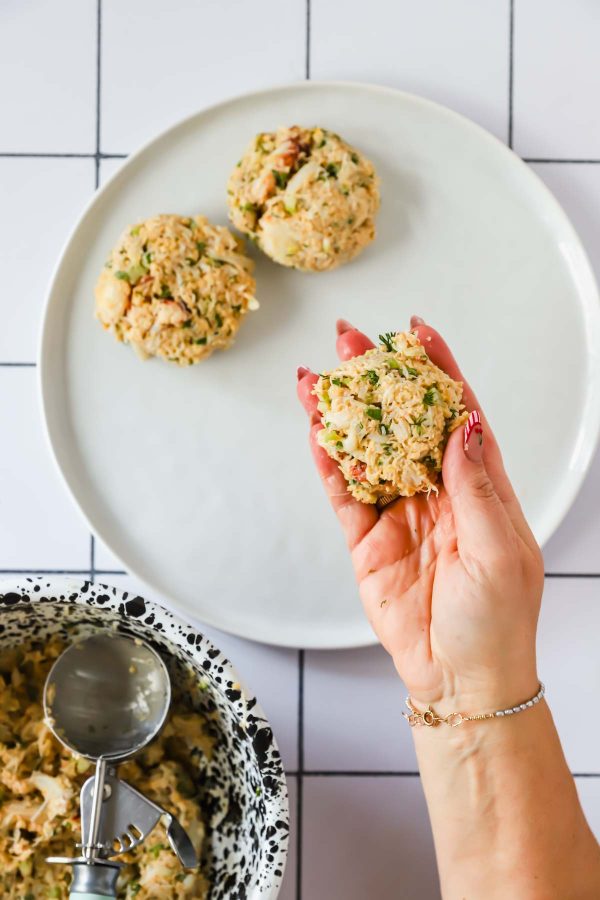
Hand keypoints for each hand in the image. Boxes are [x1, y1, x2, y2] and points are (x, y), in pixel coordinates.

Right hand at [297, 317, 543, 712]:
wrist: (461, 680)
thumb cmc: (497, 621)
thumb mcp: (498, 550)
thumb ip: (475, 486)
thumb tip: (463, 424)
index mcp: (479, 488)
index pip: (457, 416)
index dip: (438, 372)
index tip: (417, 332)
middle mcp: (437, 493)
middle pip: (402, 424)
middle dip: (376, 381)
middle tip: (349, 342)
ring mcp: (399, 514)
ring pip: (366, 452)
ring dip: (342, 415)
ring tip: (315, 380)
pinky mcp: (367, 541)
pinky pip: (344, 494)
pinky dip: (329, 463)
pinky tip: (316, 433)